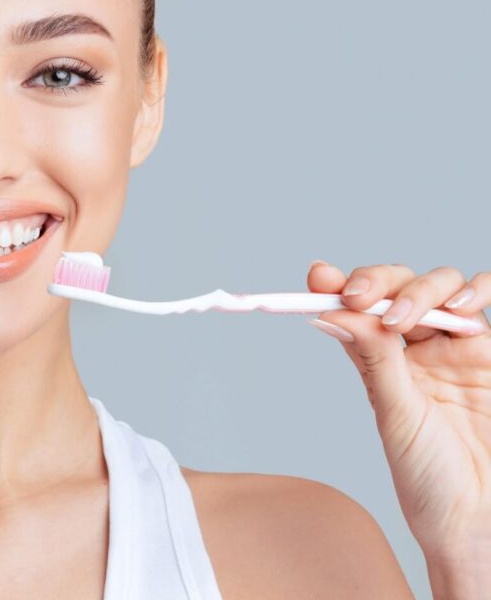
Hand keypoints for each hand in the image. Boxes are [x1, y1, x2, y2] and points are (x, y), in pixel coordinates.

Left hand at [305, 261, 490, 564]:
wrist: (477, 515)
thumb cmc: (428, 474)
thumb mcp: (395, 413)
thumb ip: (375, 359)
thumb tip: (336, 312)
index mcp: (379, 359)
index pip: (357, 309)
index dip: (337, 286)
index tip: (319, 276)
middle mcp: (414, 346)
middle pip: (397, 286)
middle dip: (377, 281)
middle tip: (358, 296)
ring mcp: (453, 346)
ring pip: (438, 286)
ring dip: (420, 289)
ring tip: (403, 318)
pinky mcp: (489, 352)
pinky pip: (483, 301)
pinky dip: (473, 292)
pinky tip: (458, 309)